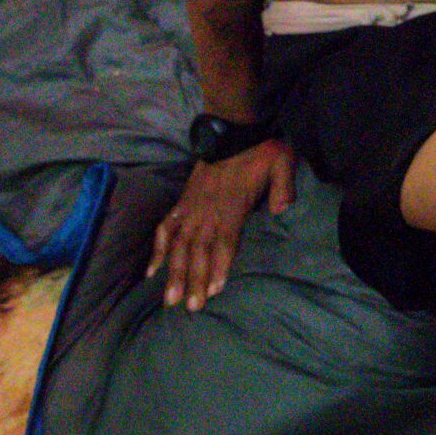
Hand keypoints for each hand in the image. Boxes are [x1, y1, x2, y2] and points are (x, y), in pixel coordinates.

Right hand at [148, 139, 294, 310]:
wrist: (233, 127)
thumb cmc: (260, 149)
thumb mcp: (282, 162)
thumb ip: (283, 187)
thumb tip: (282, 210)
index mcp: (233, 205)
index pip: (225, 241)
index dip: (219, 265)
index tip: (215, 289)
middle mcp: (208, 210)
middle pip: (198, 249)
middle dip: (194, 279)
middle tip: (190, 307)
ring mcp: (192, 207)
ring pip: (178, 244)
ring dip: (173, 272)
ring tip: (169, 299)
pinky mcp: (183, 201)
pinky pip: (166, 227)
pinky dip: (157, 249)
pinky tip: (151, 271)